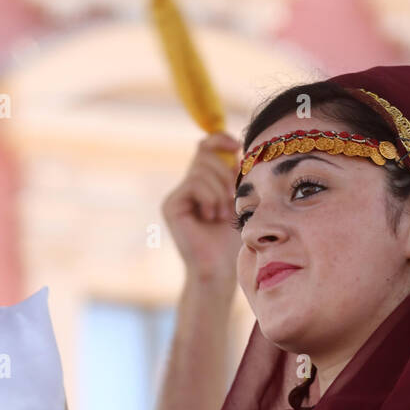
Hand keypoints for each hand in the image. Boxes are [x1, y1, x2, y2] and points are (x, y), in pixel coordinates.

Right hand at [161, 131, 241, 286]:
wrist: (219, 270)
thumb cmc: (232, 241)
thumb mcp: (239, 201)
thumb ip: (234, 175)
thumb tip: (235, 146)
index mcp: (204, 182)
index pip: (206, 147)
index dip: (220, 139)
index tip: (237, 146)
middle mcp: (187, 186)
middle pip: (204, 153)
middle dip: (224, 173)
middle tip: (232, 199)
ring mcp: (177, 195)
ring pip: (201, 169)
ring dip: (219, 191)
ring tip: (222, 215)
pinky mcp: (171, 205)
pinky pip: (194, 183)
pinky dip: (209, 198)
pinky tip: (211, 217)